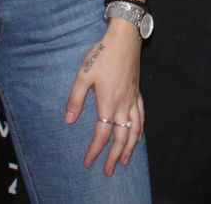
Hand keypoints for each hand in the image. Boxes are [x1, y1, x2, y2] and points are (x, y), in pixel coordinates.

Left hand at [65, 23, 143, 175]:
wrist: (125, 38)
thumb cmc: (103, 54)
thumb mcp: (83, 75)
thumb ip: (76, 99)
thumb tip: (69, 120)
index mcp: (108, 102)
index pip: (102, 134)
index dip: (95, 151)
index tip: (88, 162)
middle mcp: (123, 104)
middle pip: (121, 137)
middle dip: (114, 156)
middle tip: (109, 171)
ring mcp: (132, 98)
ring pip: (134, 129)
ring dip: (129, 147)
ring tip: (125, 160)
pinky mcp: (137, 92)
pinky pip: (141, 116)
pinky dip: (140, 129)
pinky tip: (139, 136)